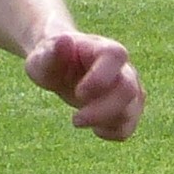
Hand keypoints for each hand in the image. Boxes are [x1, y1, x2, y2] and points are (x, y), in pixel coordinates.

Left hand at [25, 31, 143, 140]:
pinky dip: (113, 132)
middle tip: (75, 120)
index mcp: (102, 48)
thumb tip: (64, 41)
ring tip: (79, 119)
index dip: (101, 78)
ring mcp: (128, 88)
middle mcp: (122, 67)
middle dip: (102, 111)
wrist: (61, 66)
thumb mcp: (42, 56)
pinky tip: (95, 128)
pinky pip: (128, 125)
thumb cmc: (51, 59)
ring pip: (131, 110)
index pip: (115, 56)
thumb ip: (51, 53)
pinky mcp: (127, 107)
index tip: (78, 93)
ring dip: (105, 122)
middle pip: (128, 90)